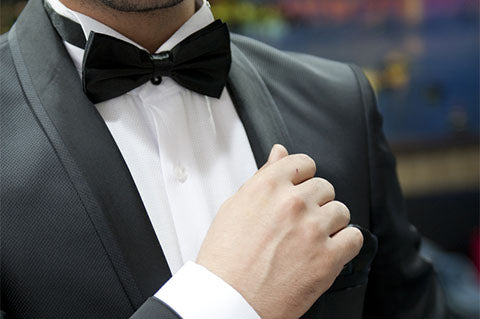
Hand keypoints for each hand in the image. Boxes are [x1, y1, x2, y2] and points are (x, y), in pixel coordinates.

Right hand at [197, 144, 363, 317]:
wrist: (228, 300)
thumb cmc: (226, 259)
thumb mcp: (235, 207)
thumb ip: (262, 176)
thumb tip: (279, 153)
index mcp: (267, 187)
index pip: (303, 162)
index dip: (304, 176)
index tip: (302, 186)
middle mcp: (292, 203)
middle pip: (324, 187)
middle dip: (315, 202)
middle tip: (299, 222)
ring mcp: (312, 229)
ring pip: (341, 211)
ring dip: (330, 223)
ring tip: (310, 239)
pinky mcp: (328, 258)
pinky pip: (354, 238)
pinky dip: (345, 244)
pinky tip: (327, 250)